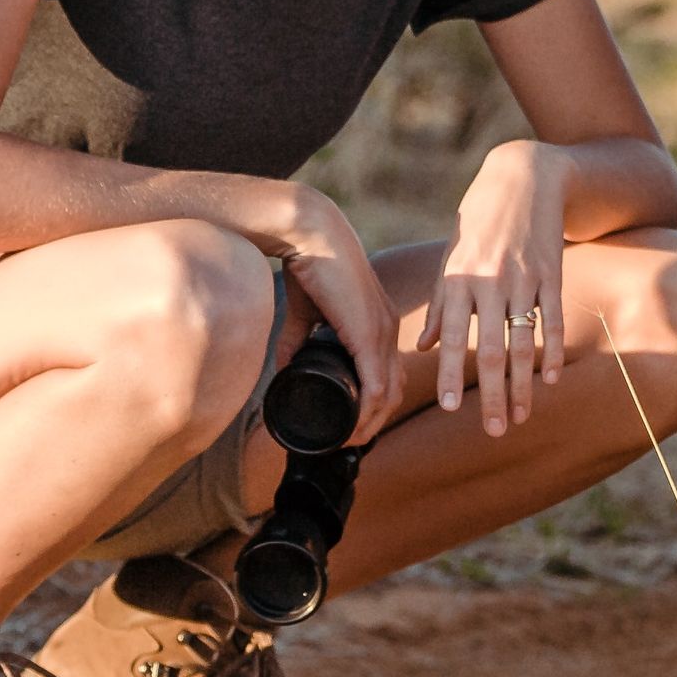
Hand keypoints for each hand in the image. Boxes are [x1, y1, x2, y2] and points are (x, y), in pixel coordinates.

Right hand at [265, 183, 405, 444]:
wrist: (311, 235)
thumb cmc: (309, 265)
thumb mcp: (304, 312)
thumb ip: (297, 339)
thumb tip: (283, 369)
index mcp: (379, 323)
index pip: (389, 373)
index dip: (375, 403)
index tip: (353, 423)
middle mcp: (388, 330)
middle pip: (394, 389)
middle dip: (374, 420)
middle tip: (349, 440)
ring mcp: (382, 333)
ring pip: (388, 394)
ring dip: (370, 423)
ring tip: (347, 441)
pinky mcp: (368, 334)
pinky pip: (375, 385)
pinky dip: (365, 411)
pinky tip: (352, 428)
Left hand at [425, 140, 568, 434]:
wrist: (524, 175)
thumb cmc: (480, 219)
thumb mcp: (452, 255)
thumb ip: (441, 303)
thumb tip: (427, 347)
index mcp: (458, 278)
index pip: (454, 337)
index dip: (452, 374)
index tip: (452, 408)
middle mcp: (489, 282)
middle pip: (490, 350)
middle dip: (493, 394)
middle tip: (495, 430)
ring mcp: (523, 278)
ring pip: (523, 342)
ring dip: (524, 384)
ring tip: (522, 416)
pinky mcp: (551, 273)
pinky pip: (552, 320)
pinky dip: (551, 352)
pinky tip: (550, 380)